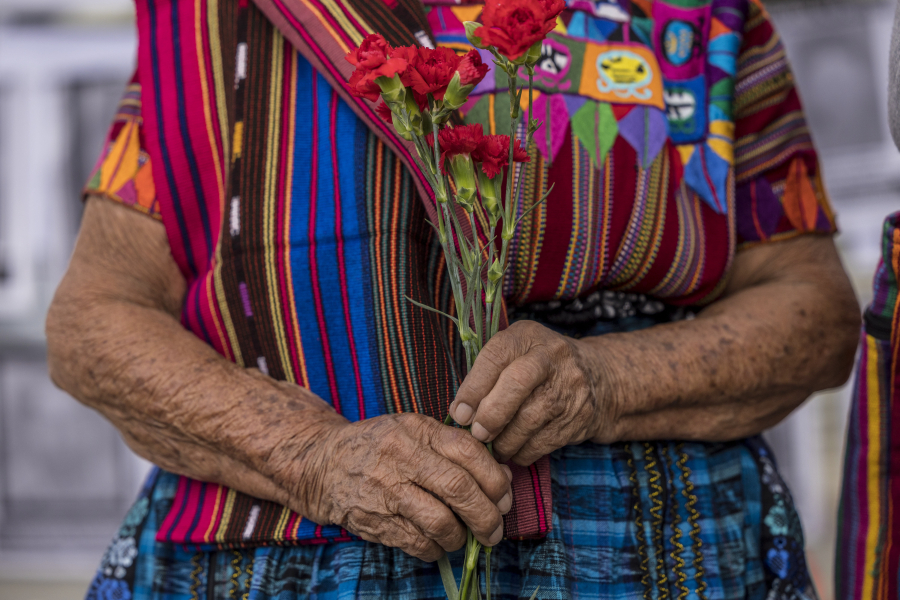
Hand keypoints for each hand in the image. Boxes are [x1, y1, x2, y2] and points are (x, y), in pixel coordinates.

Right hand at [297, 414, 512, 561]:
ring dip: (461, 536)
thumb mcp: (413, 432)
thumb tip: (502, 477)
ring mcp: (385, 490)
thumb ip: (455, 449)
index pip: (467, 451)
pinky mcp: (374, 521)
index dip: (494, 478)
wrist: (322, 464)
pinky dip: (436, 549)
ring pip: (440, 522)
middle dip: (486, 515)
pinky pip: (418, 543)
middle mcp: (401, 456)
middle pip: (458, 489)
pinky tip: (437, 542)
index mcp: (416, 429)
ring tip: (464, 536)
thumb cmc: (379, 447)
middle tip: (495, 529)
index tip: (504, 496)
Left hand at [449, 320, 614, 464]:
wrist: (599, 378)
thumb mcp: (516, 355)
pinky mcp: (580, 416)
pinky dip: (523, 452)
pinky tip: (515, 449)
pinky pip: (543, 442)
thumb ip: (486, 375)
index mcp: (528, 336)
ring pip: (529, 419)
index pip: (496, 356)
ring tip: (493, 446)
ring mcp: (570, 386)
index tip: (458, 413)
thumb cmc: (539, 368)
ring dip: (504, 441)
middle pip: (516, 384)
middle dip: (490, 414)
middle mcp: (551, 356)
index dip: (473, 387)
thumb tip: (459, 413)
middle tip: (476, 433)